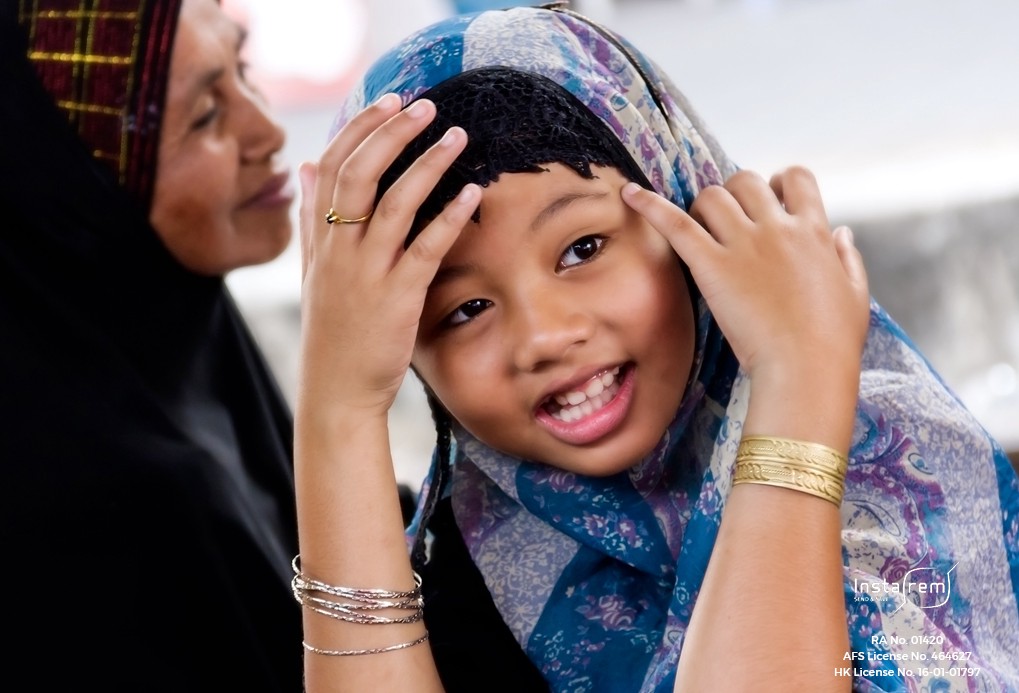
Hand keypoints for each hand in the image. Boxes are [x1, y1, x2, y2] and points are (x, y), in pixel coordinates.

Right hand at [297, 95, 480, 418]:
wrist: (336, 393)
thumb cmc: (332, 333)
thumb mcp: (313, 272)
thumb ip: (311, 219)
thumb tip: (303, 168)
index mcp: (319, 241)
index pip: (330, 166)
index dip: (360, 128)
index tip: (388, 102)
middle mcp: (337, 251)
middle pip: (357, 174)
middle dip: (391, 132)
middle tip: (425, 105)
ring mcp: (365, 274)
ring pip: (393, 203)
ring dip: (427, 164)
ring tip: (457, 135)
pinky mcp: (395, 298)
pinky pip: (424, 247)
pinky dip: (448, 216)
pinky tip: (471, 192)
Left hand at [622, 167, 868, 384]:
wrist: (806, 368)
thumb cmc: (833, 341)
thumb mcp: (855, 293)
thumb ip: (848, 256)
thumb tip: (840, 231)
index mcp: (814, 231)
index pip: (795, 179)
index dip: (778, 183)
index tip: (770, 199)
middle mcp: (777, 228)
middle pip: (745, 181)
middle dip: (734, 193)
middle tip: (727, 220)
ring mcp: (743, 244)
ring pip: (712, 196)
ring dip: (702, 206)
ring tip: (699, 227)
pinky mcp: (712, 265)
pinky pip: (676, 223)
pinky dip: (650, 205)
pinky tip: (630, 194)